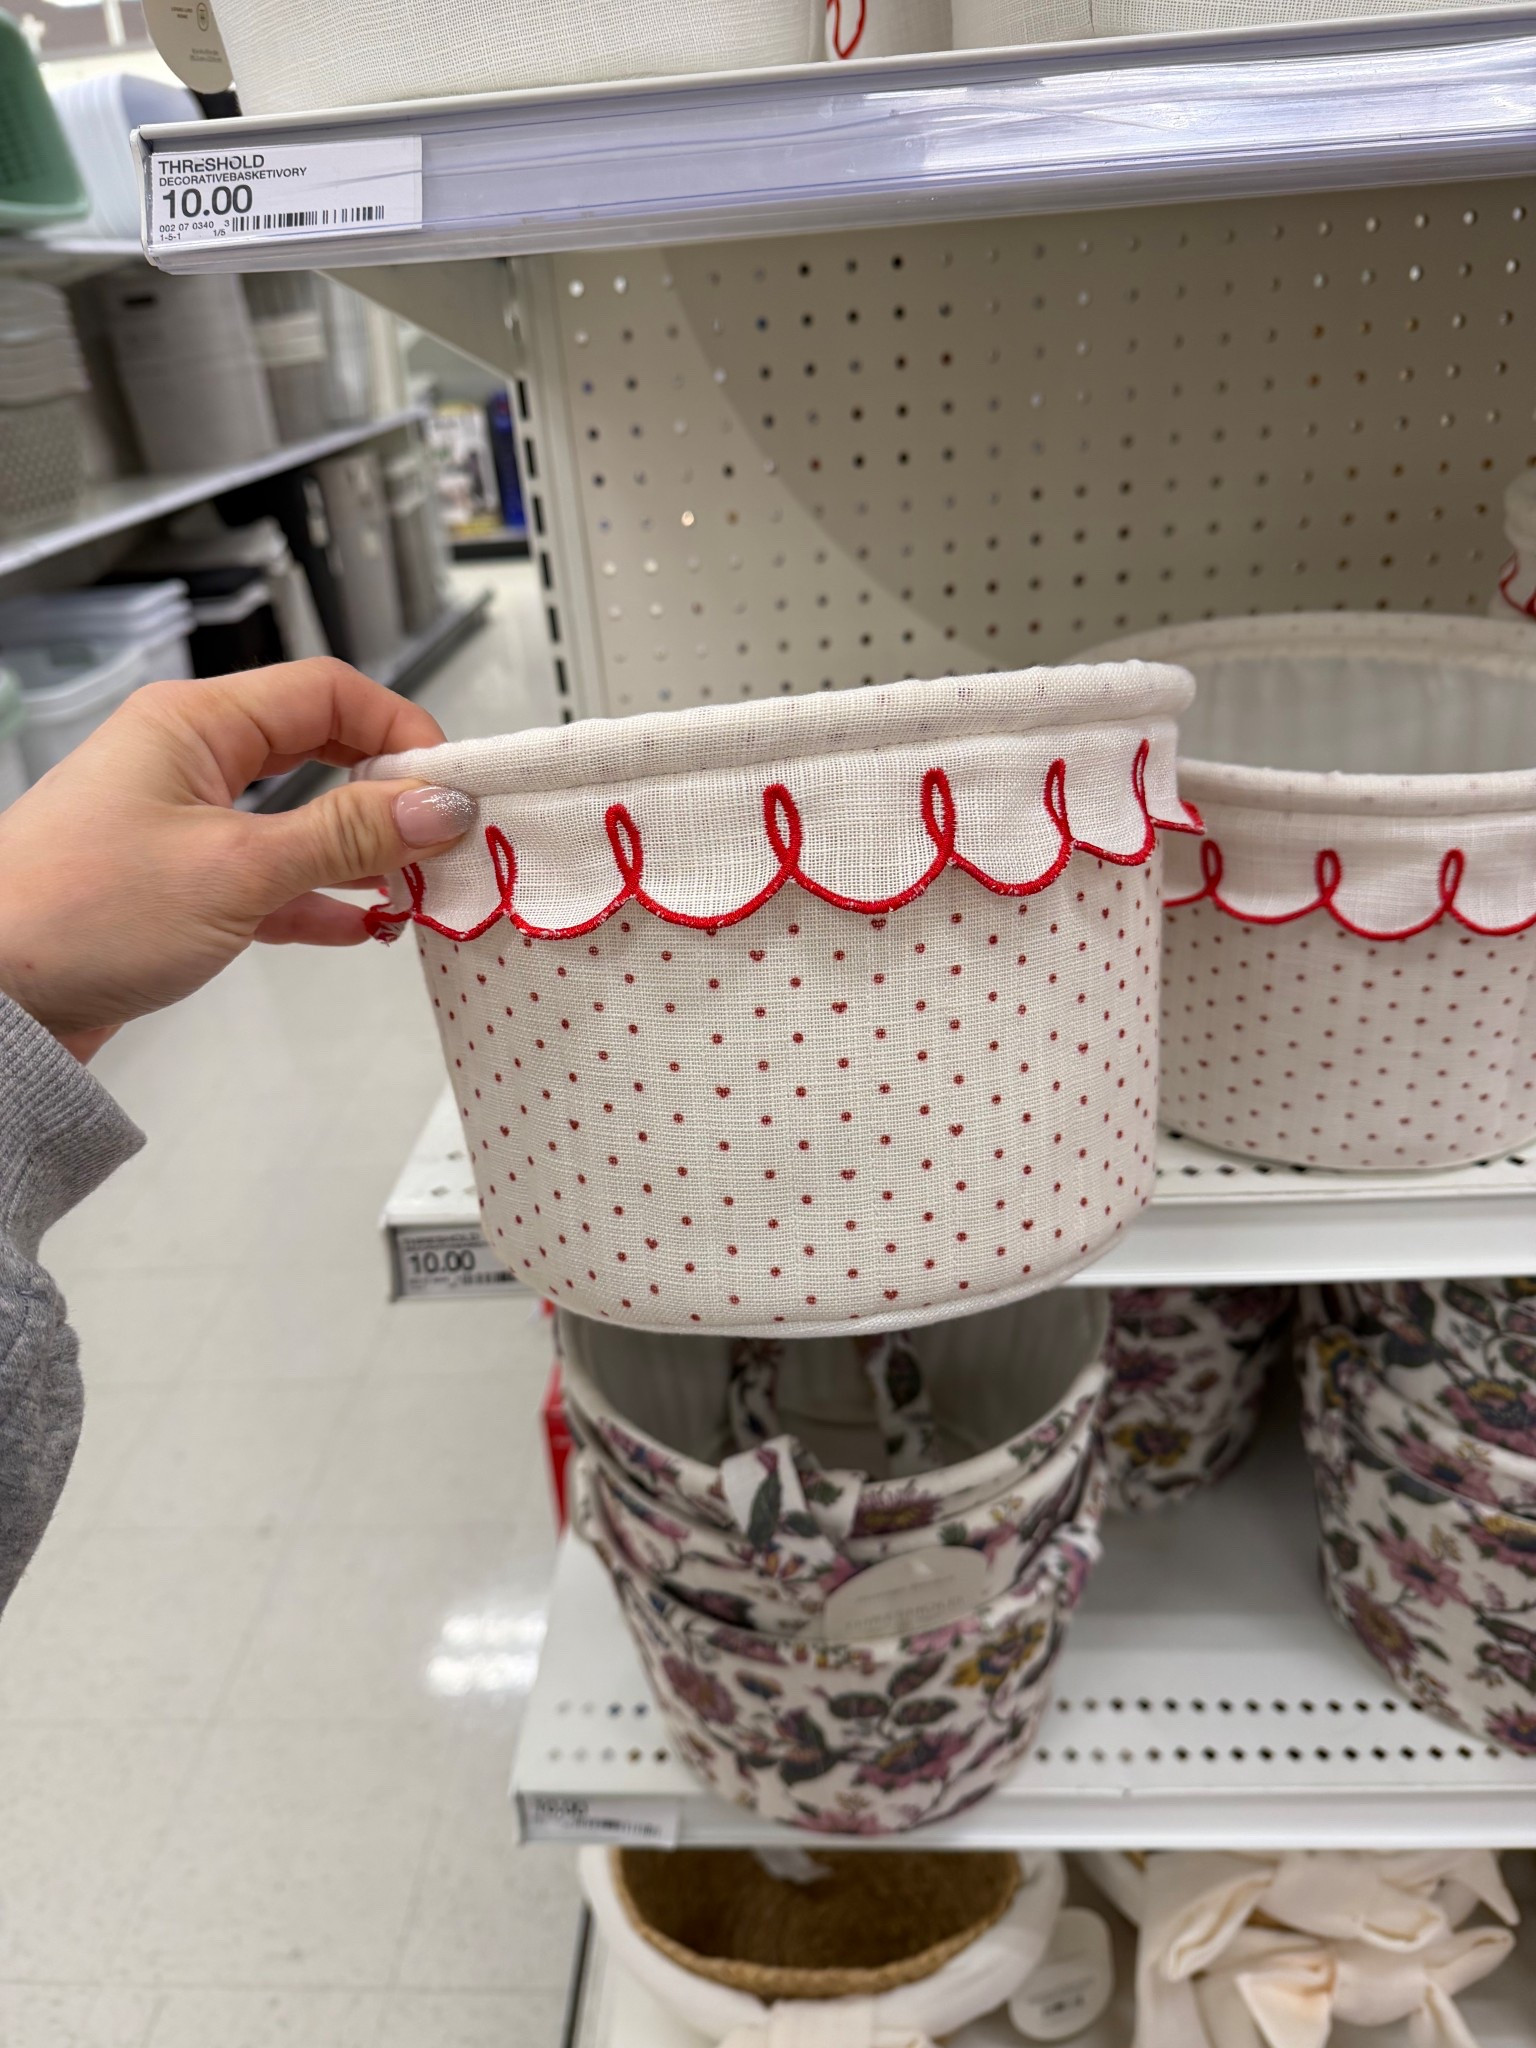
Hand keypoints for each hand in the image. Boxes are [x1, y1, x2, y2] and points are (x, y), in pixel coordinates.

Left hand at [0, 658, 474, 1061]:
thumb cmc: (81, 915)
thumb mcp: (237, 870)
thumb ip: (347, 835)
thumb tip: (441, 802)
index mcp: (194, 724)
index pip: (327, 693)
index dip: (399, 731)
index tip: (452, 785)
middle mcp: (188, 761)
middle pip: (319, 751)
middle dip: (387, 795)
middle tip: (444, 839)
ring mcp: (183, 824)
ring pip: (299, 820)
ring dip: (359, 854)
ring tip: (415, 891)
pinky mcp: (179, 888)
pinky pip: (272, 878)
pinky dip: (319, 900)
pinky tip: (360, 927)